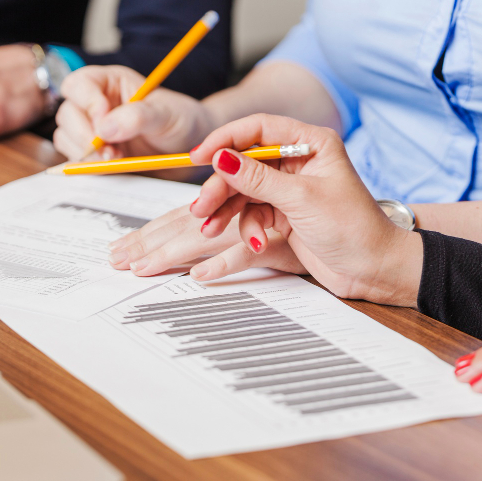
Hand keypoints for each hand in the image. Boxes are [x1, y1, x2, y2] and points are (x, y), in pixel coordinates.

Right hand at [53, 65, 215, 160]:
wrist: (192, 149)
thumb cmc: (182, 121)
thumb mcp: (165, 114)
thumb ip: (137, 117)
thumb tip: (104, 128)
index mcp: (110, 82)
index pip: (79, 84)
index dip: (87, 103)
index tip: (104, 125)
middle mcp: (96, 103)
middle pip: (68, 114)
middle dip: (85, 135)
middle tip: (110, 152)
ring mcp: (93, 130)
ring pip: (67, 137)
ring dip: (86, 153)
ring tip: (117, 158)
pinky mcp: (95, 154)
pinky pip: (76, 159)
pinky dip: (89, 165)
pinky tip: (113, 165)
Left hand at [108, 207, 308, 277]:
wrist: (364, 254)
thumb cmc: (320, 240)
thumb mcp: (267, 241)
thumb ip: (232, 238)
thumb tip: (190, 249)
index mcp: (238, 204)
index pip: (183, 217)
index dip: (151, 232)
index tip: (123, 250)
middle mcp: (247, 207)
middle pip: (188, 222)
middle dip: (151, 241)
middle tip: (117, 260)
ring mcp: (266, 222)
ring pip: (212, 232)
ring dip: (177, 250)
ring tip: (145, 268)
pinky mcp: (285, 242)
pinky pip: (249, 252)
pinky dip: (225, 263)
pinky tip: (201, 276)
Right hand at [110, 114, 423, 305]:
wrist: (374, 269)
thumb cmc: (353, 229)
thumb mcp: (301, 200)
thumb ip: (257, 179)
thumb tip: (221, 158)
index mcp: (311, 143)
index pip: (258, 129)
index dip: (225, 140)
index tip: (199, 156)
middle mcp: (299, 161)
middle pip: (244, 163)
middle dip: (221, 186)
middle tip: (202, 207)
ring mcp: (291, 188)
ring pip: (244, 191)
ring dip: (226, 210)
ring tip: (211, 229)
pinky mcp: (286, 213)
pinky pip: (252, 213)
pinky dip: (246, 228)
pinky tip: (254, 243)